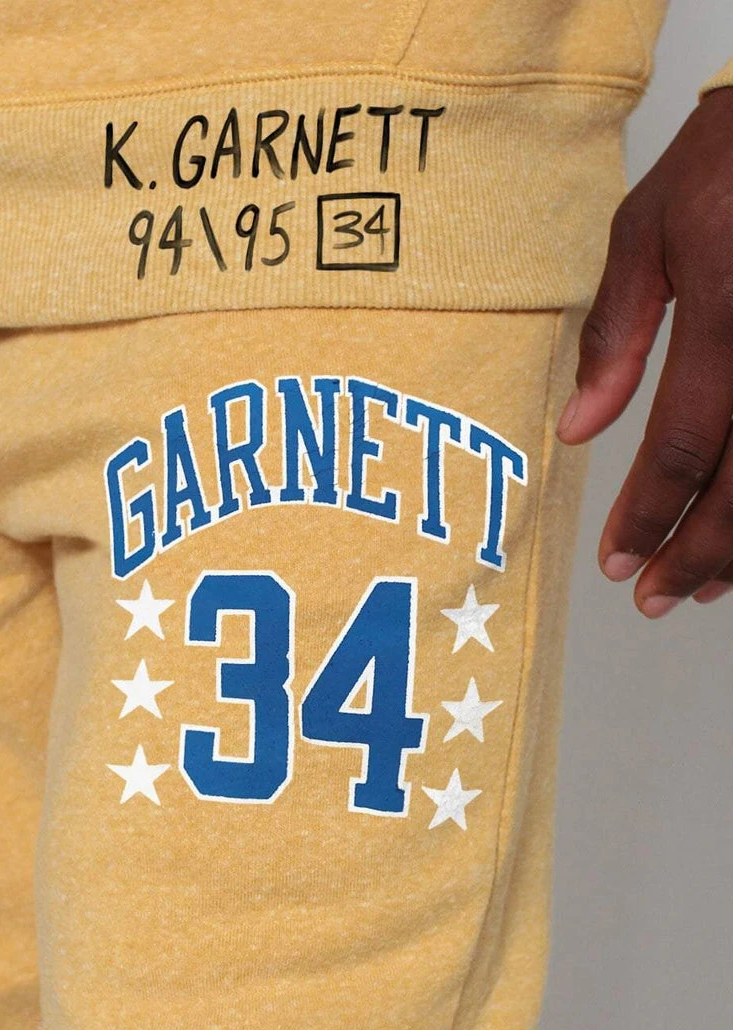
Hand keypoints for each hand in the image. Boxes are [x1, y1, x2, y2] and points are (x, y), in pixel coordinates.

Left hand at [556, 85, 732, 616]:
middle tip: (655, 599)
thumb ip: (614, 335)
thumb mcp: (647, 234)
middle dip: (696, 554)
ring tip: (703, 588)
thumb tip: (577, 430)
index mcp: (726, 316)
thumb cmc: (723, 164)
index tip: (617, 560)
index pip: (681, 446)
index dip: (647, 514)